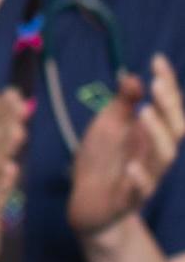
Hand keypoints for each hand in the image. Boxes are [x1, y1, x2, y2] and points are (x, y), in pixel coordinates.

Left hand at [69, 54, 183, 241]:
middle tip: (156, 85)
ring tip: (143, 112)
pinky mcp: (129, 199)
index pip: (169, 107)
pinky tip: (130, 164)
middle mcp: (155, 154)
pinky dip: (139, 178)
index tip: (157, 60)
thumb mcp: (108, 127)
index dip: (168, 84)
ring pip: (163, 157)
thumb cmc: (103, 159)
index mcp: (152, 134)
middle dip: (169, 106)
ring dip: (156, 134)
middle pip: (175, 130)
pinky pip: (140, 190)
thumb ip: (122, 105)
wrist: (88, 201)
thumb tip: (132, 77)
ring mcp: (146, 176)